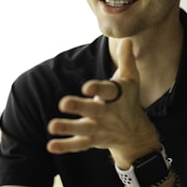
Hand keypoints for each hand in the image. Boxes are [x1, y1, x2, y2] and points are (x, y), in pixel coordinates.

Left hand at [46, 39, 159, 166]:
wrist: (135, 134)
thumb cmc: (129, 101)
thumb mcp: (131, 80)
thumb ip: (126, 60)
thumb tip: (126, 40)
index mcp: (116, 96)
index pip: (108, 91)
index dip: (97, 88)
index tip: (86, 86)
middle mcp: (108, 113)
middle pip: (94, 109)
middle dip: (80, 107)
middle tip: (63, 103)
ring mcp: (100, 128)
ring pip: (84, 129)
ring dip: (68, 127)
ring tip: (52, 126)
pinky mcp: (92, 140)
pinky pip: (79, 144)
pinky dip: (65, 146)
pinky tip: (51, 145)